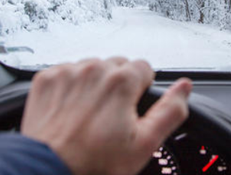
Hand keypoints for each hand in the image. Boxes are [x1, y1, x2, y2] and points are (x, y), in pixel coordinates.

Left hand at [21, 58, 191, 174]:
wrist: (48, 170)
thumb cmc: (95, 163)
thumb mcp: (145, 143)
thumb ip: (170, 110)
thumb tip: (184, 87)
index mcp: (122, 81)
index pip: (144, 68)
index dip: (141, 89)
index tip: (131, 107)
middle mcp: (94, 69)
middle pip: (118, 65)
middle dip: (119, 84)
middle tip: (110, 114)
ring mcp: (67, 72)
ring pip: (92, 67)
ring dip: (95, 83)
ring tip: (89, 113)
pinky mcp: (46, 78)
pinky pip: (67, 72)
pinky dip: (71, 86)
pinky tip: (70, 109)